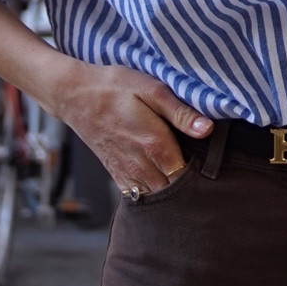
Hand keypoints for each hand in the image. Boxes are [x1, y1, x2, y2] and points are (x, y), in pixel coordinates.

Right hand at [53, 62, 211, 194]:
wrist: (75, 96)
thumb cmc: (115, 87)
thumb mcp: (151, 89)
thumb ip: (180, 113)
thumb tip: (207, 129)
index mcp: (154, 144)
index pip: (188, 176)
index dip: (203, 175)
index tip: (211, 165)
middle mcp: (141, 165)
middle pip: (174, 192)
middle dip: (190, 187)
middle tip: (202, 173)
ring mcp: (127, 173)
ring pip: (157, 198)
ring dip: (172, 193)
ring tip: (184, 177)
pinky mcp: (117, 175)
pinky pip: (139, 197)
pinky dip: (153, 195)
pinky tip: (161, 181)